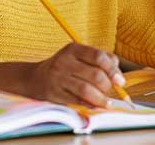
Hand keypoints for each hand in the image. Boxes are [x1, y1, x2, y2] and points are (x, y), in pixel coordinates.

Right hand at [0, 43, 125, 107]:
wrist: (35, 78)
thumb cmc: (66, 66)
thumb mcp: (80, 56)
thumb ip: (101, 61)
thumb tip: (119, 77)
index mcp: (73, 48)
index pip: (99, 57)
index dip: (113, 70)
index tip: (120, 81)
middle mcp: (64, 61)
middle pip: (95, 75)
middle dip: (108, 86)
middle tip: (111, 91)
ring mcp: (58, 77)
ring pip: (86, 90)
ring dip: (100, 98)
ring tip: (106, 103)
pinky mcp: (54, 92)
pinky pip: (76, 100)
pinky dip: (89, 104)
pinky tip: (94, 105)